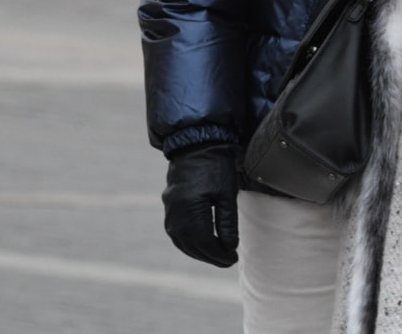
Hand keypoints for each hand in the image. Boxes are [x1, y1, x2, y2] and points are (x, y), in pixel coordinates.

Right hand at [162, 144, 239, 267]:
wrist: (196, 141)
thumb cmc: (216, 166)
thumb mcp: (227, 194)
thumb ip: (227, 223)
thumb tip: (229, 248)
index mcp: (191, 209)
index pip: (205, 243)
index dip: (219, 255)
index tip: (233, 258)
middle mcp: (175, 212)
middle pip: (191, 245)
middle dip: (210, 256)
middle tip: (227, 260)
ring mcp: (169, 208)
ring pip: (181, 240)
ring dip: (197, 251)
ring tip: (215, 254)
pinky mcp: (168, 203)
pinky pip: (175, 231)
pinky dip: (187, 241)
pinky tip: (199, 242)